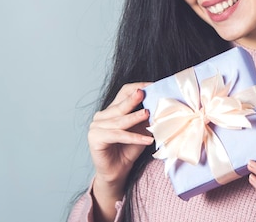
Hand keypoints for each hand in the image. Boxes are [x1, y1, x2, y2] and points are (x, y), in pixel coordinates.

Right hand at [87, 83, 153, 220]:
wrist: (118, 171)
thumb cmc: (129, 149)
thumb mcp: (141, 129)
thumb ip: (146, 117)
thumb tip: (160, 104)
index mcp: (112, 109)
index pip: (124, 92)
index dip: (138, 87)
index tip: (153, 85)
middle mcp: (102, 115)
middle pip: (120, 104)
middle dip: (135, 99)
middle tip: (146, 93)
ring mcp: (96, 126)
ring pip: (120, 120)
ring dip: (135, 118)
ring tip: (149, 115)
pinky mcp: (95, 138)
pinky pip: (117, 135)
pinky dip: (133, 137)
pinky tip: (147, 140)